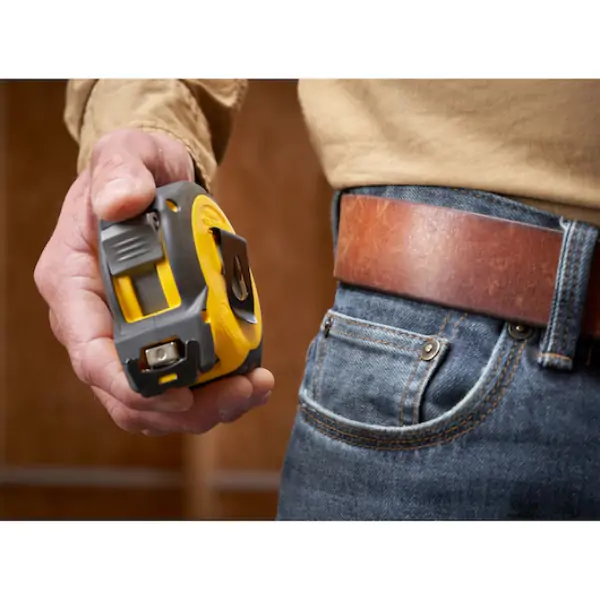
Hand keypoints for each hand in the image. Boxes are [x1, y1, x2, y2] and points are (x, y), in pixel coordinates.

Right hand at [34, 128, 273, 434]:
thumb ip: (120, 172)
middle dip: (184, 407)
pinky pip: (179, 379)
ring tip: (255, 388)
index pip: (89, 352)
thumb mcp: (125, 155)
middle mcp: (94, 322)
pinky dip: (212, 389)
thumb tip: (122, 201)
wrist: (152, 182)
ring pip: (155, 398)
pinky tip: (249, 378)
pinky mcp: (157, 337)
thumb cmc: (133, 172)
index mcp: (73, 285)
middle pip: (126, 393)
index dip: (129, 385)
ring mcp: (126, 335)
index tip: (179, 395)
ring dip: (206, 406)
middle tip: (240, 393)